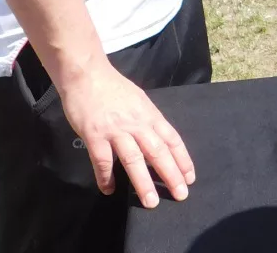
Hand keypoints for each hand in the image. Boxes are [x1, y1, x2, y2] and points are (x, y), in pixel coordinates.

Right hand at [58, 60, 194, 207]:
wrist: (86, 74)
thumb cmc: (113, 88)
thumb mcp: (139, 100)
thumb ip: (148, 120)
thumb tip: (160, 138)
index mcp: (149, 115)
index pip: (172, 139)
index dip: (182, 159)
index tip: (190, 177)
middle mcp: (136, 123)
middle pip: (158, 151)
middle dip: (171, 174)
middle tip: (181, 194)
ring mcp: (115, 130)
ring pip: (134, 159)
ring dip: (143, 182)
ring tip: (151, 201)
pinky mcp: (94, 135)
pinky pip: (102, 160)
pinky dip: (106, 177)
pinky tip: (109, 189)